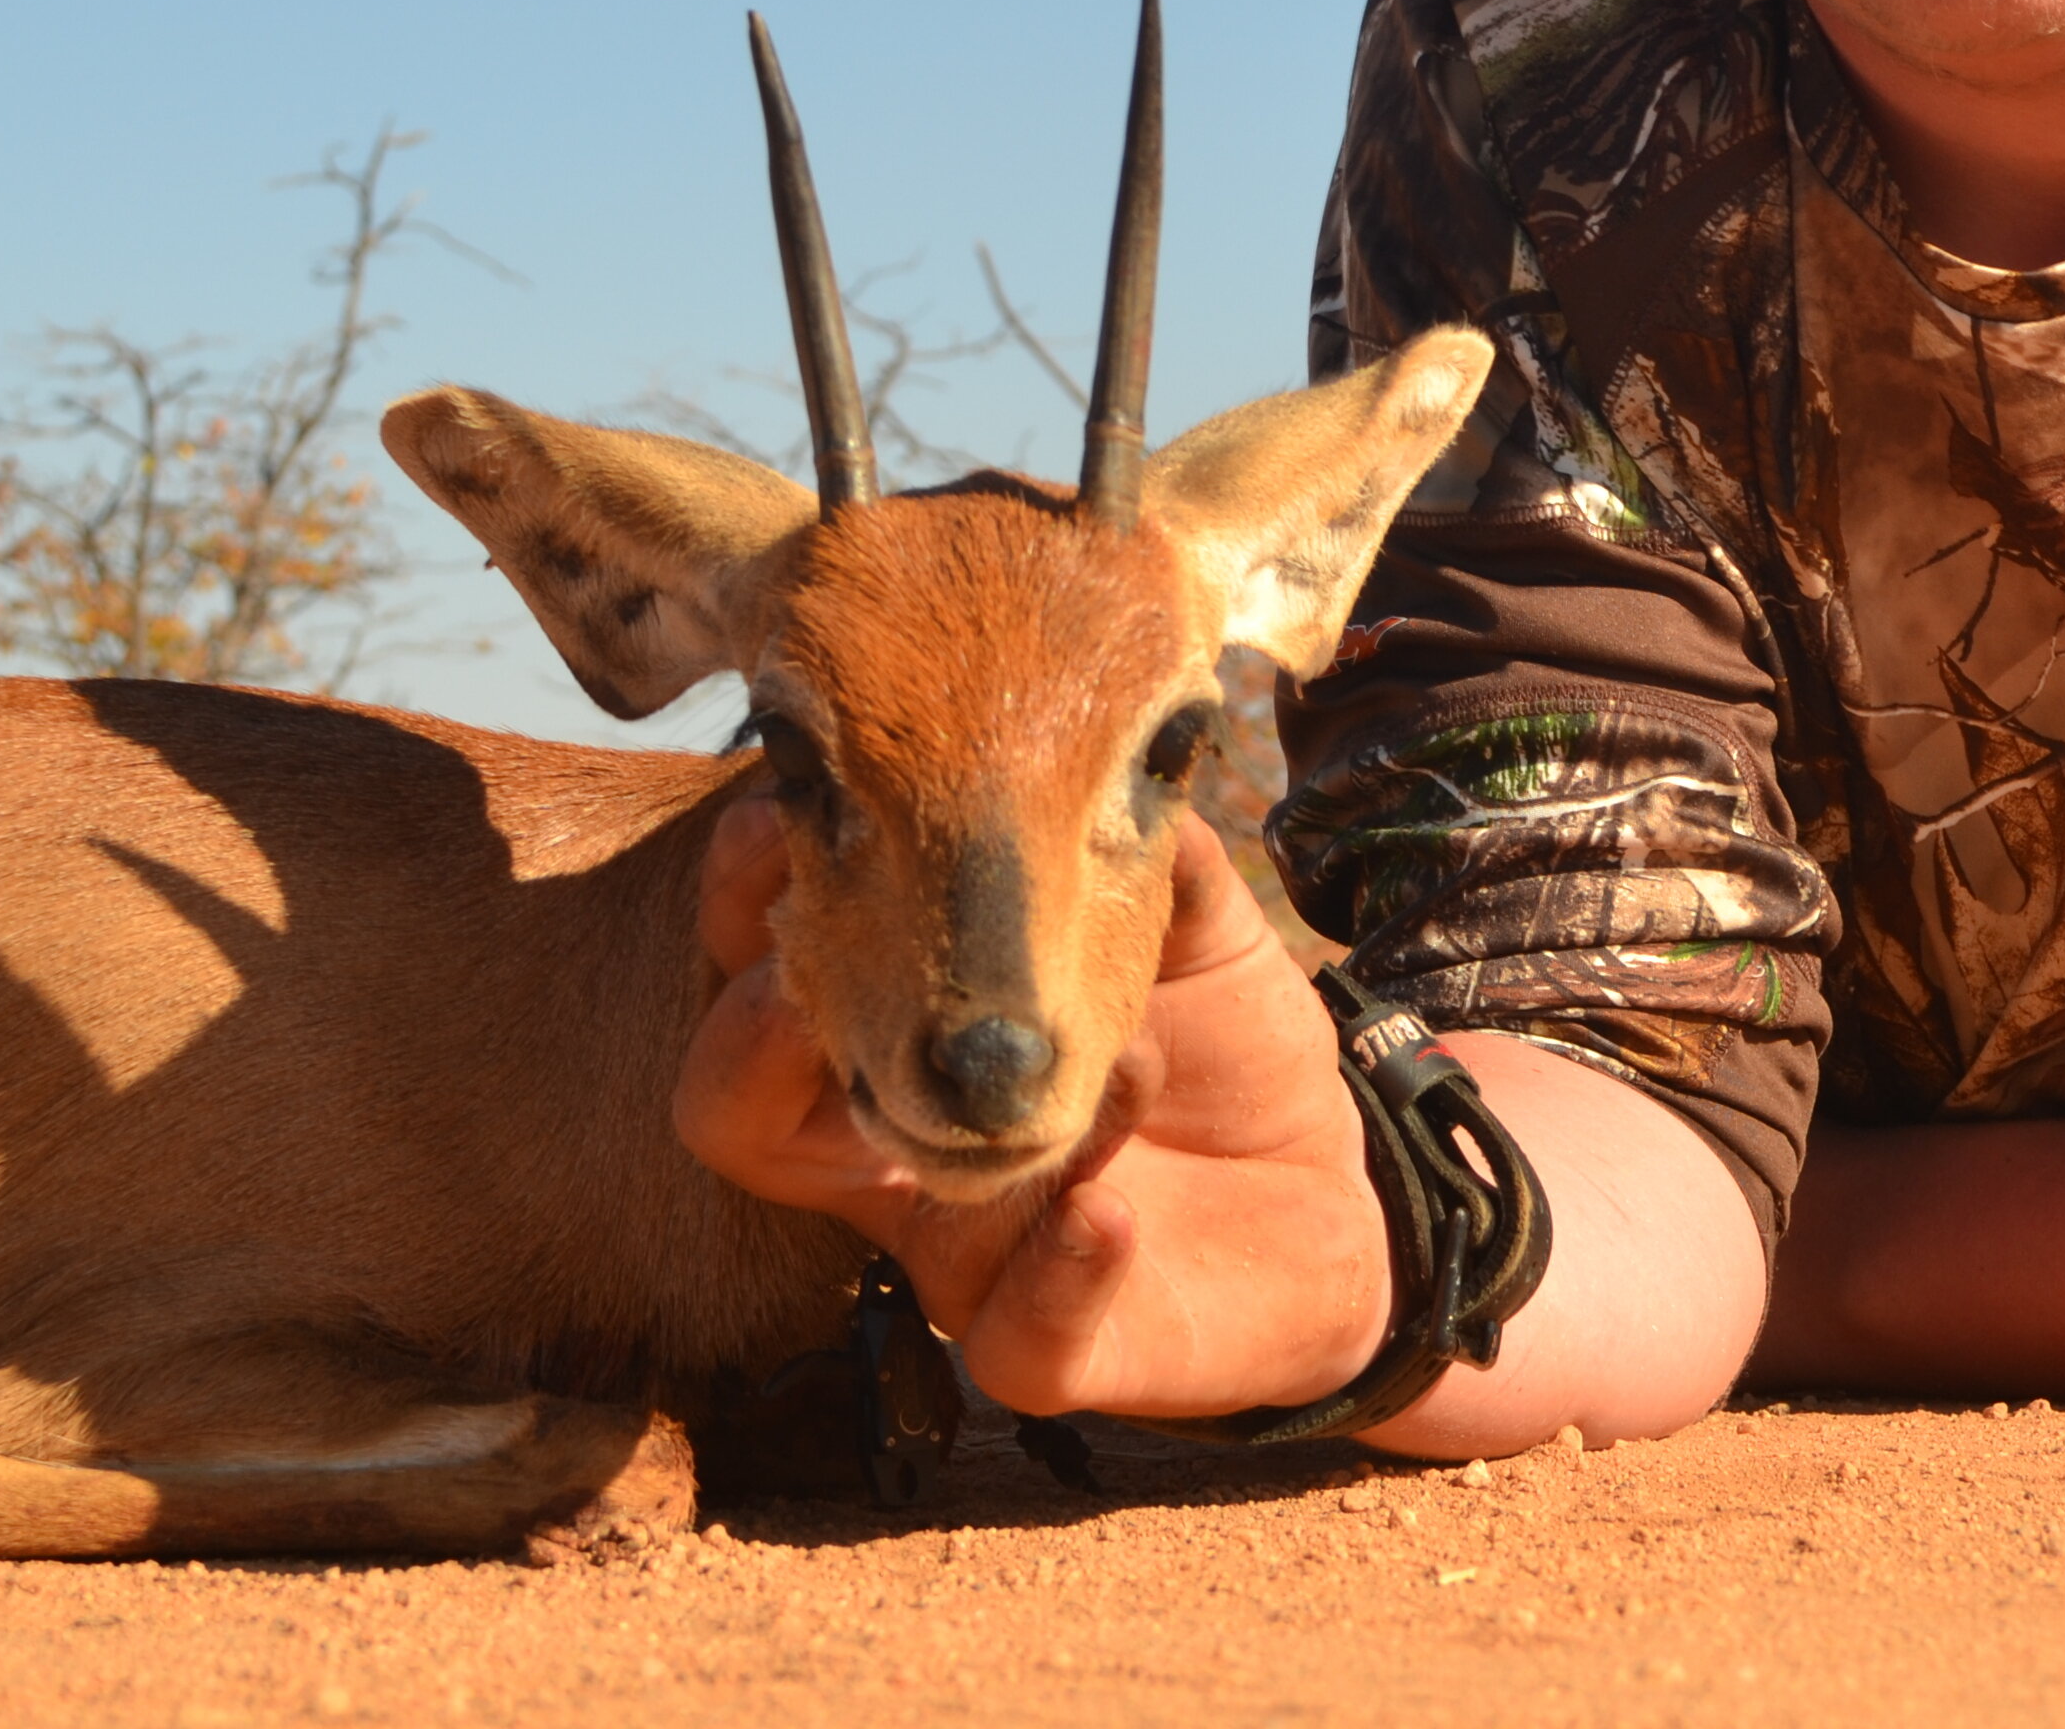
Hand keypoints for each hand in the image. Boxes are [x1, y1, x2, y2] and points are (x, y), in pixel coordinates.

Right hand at [673, 799, 1392, 1421]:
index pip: (754, 955)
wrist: (1334, 1186)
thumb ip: (1137, 835)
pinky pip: (1018, 1340)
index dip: (741, 888)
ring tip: (1132, 1066)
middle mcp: (896, 1140)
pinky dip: (1059, 1273)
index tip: (778, 813)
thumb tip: (1109, 721)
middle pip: (731, 1105)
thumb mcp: (1191, 915)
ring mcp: (961, 1252)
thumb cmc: (1219, 1037)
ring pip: (898, 1209)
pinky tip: (1111, 1214)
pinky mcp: (1052, 1343)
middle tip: (846, 966)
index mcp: (900, 1017)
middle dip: (756, 1028)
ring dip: (1003, 1128)